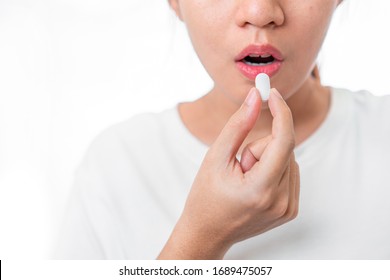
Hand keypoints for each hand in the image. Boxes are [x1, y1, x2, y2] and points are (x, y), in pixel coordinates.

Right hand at [158, 87, 299, 258]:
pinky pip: (290, 172)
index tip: (273, 93)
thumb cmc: (205, 196)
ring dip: (267, 159)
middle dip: (261, 146)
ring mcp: (288, 209)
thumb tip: (255, 96)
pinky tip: (254, 184)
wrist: (208, 233)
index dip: (280, 112)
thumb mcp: (215, 158)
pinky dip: (274, 170)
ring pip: (288, 159)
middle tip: (239, 164)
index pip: (283, 141)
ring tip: (244, 178)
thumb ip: (237, 125)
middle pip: (284, 148)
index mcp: (260, 190)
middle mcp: (281, 201)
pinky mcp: (291, 211)